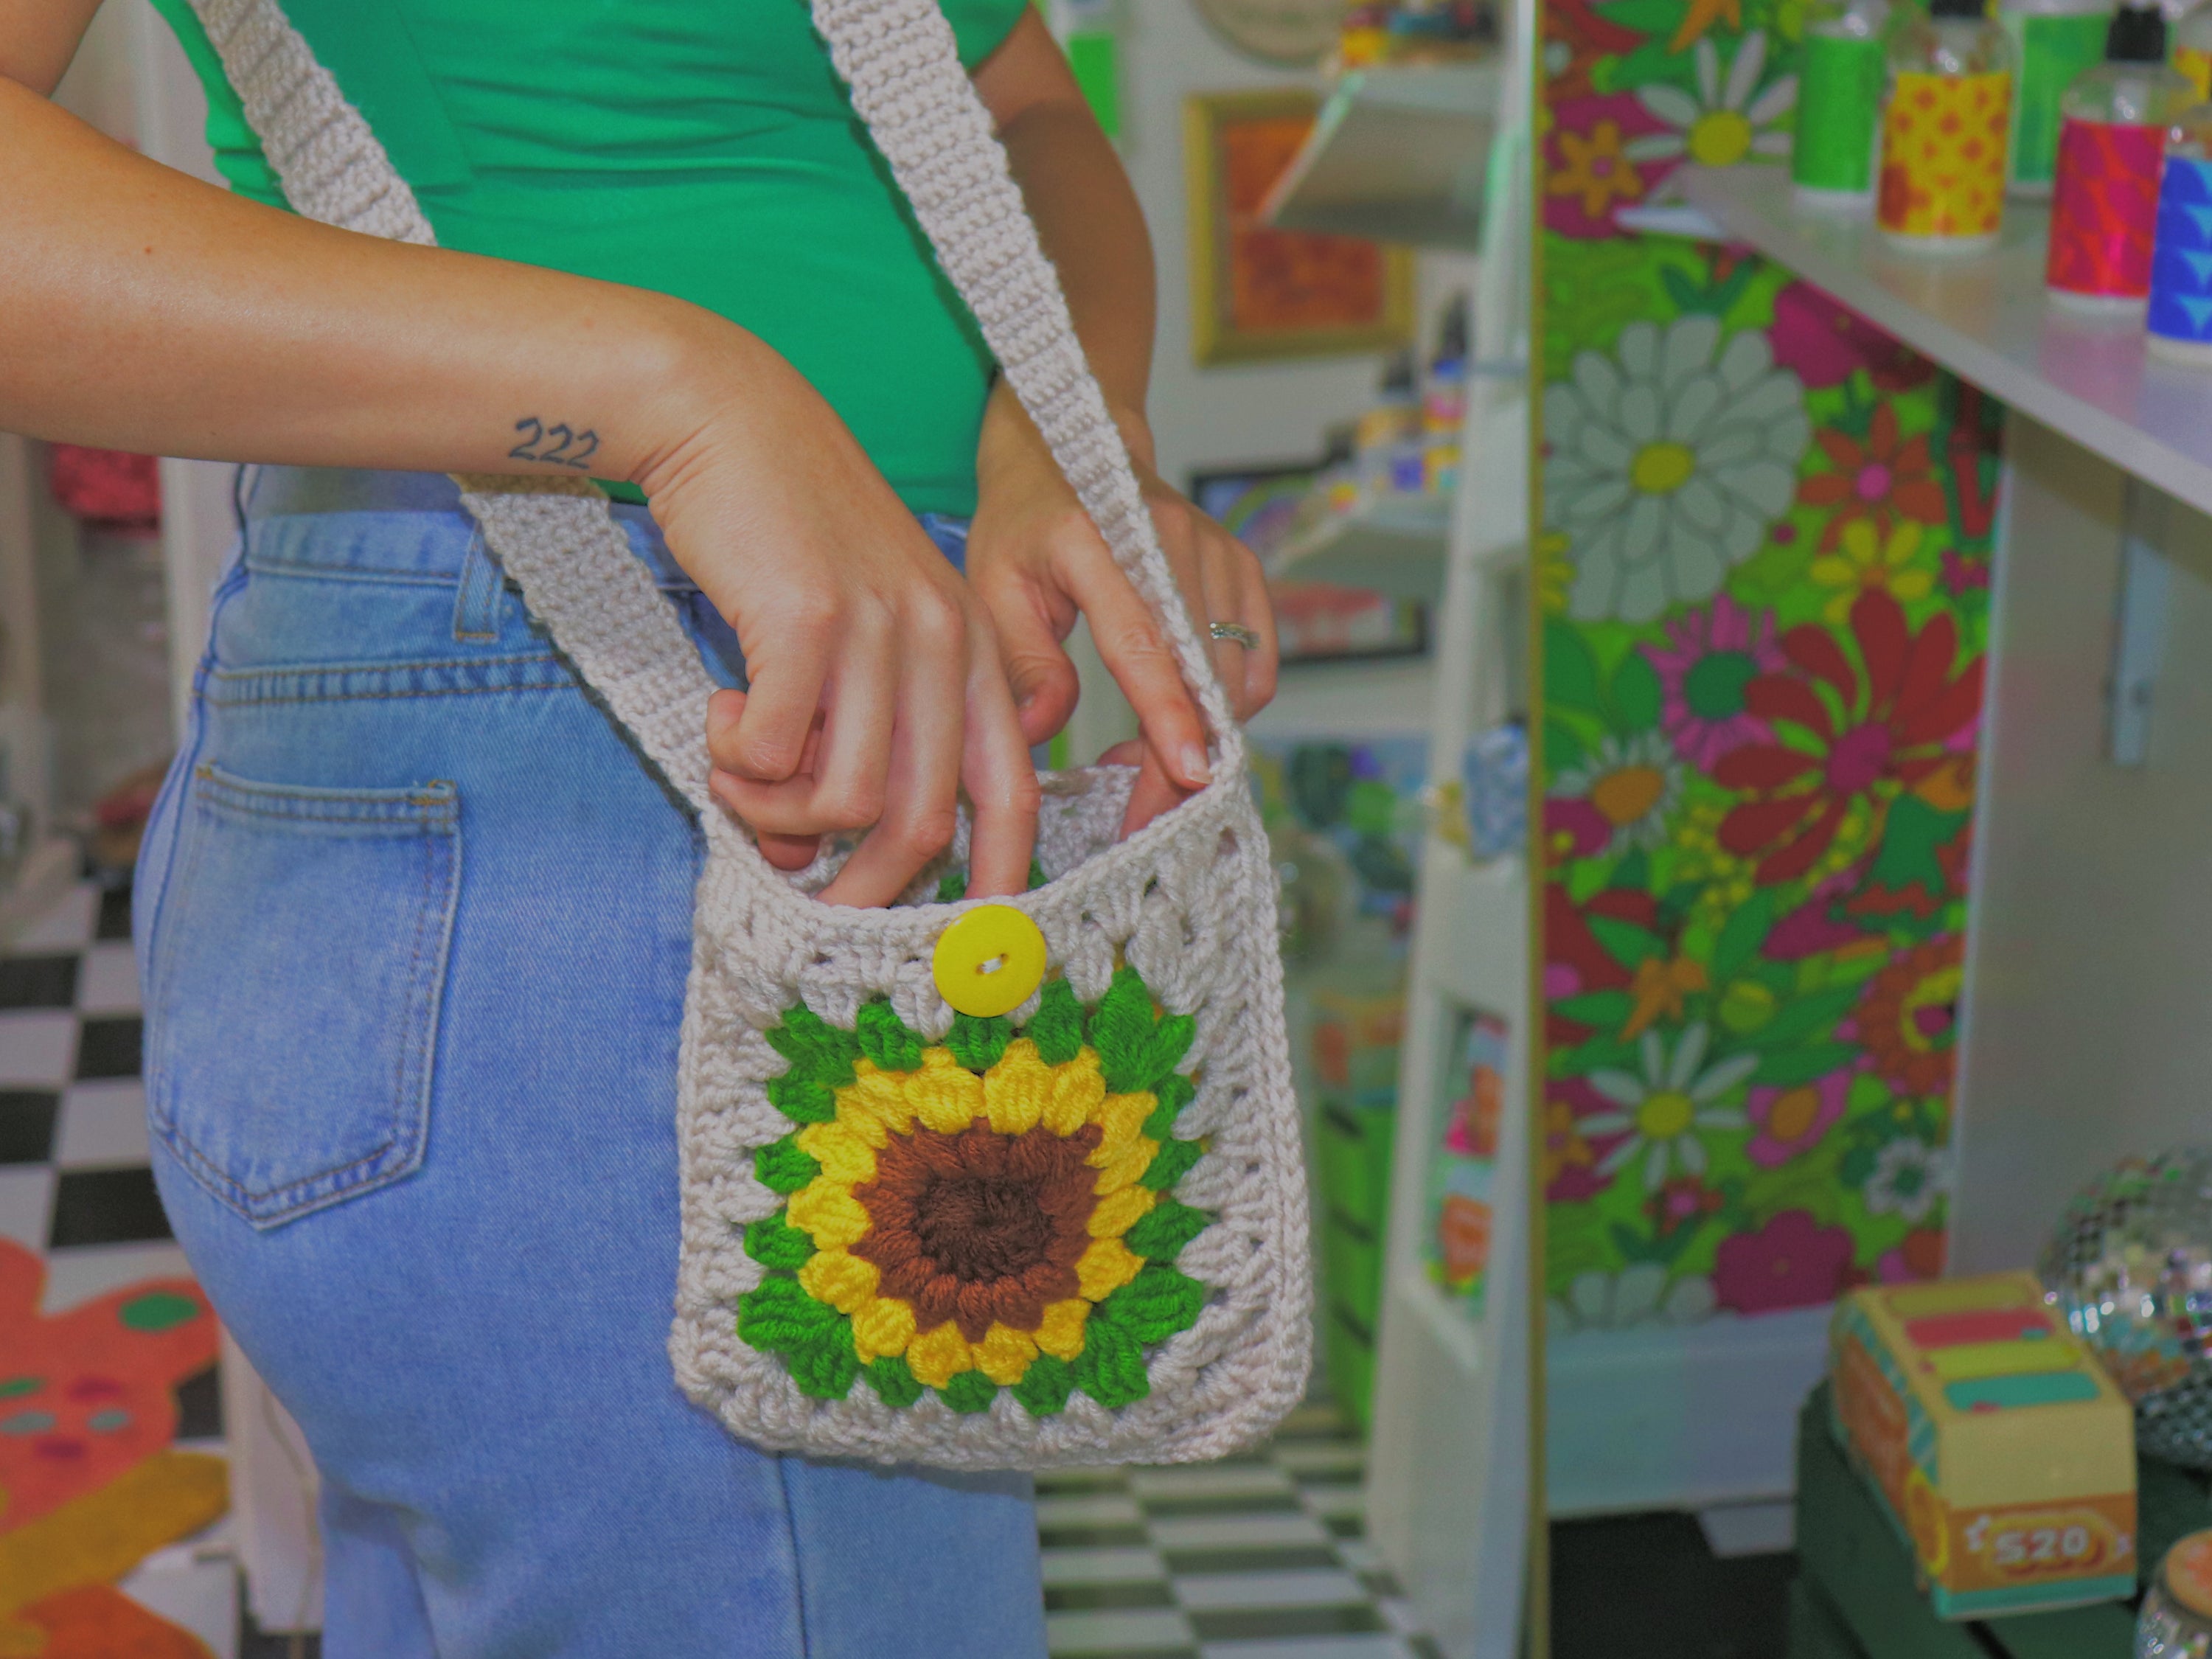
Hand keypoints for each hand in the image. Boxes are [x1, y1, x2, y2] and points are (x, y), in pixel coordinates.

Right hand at [636, 335, 1038, 906]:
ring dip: (776, 811)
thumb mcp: (847, 636)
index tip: (959, 946)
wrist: (724, 416)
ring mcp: (884, 631)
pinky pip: (780, 753)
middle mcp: (946, 644)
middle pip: (924, 822)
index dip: (995, 881)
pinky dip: (739, 761)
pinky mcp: (810, 622)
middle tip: (801, 896)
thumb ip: (844, 740)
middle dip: (862, 888)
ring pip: (847, 800)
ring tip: (737, 766)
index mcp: (973, 652)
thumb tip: (804, 853)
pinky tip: (721, 715)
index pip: (1013, 794)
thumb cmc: (784, 535)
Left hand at [964, 381, 1277, 834]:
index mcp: (1094, 539)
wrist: (1072, 448)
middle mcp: (1168, 537)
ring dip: (1199, 735)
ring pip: (1235, 676)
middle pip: (1198, 672)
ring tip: (1140, 755)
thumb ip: (1021, 660)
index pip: (1142, 641)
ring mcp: (1216, 548)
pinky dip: (1228, 705)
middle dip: (1180, 754)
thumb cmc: (1023, 524)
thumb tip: (1045, 730)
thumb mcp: (992, 586)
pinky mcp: (1242, 565)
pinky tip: (1178, 715)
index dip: (1167, 713)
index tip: (1187, 772)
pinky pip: (1257, 661)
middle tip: (1141, 810)